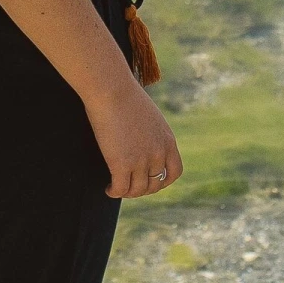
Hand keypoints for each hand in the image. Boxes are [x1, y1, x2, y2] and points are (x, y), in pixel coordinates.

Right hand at [86, 81, 182, 199]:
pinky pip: (120, 189)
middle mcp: (158, 153)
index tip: (150, 181)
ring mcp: (141, 160)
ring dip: (127, 192)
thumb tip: (141, 137)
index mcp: (167, 141)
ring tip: (116, 188)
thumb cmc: (124, 95)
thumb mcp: (148, 115)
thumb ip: (150, 131)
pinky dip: (114, 192)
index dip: (163, 181)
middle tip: (129, 186)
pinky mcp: (122, 164)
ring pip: (138, 190)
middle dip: (142, 189)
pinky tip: (108, 189)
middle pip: (155, 184)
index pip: (174, 172)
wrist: (112, 89)